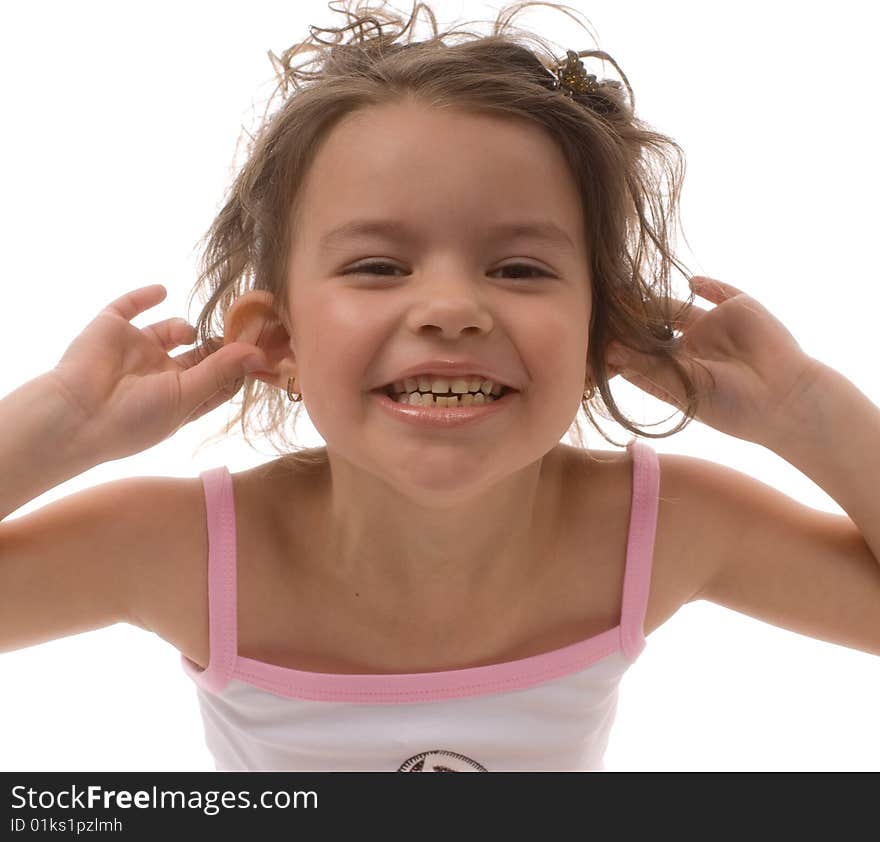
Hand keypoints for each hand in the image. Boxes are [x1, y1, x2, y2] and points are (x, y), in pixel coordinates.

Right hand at [47, 284, 267, 461]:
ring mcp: (136, 352)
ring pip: (171, 331)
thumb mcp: (186, 396)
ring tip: (194, 331)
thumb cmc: (134, 419)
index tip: (262, 350)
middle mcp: (160, 375)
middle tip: (243, 327)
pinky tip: (163, 291)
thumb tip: (259, 354)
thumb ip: (221, 371)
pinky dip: (145, 296)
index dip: (239, 367)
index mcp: (180, 399)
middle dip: (220, 343)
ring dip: (187, 326)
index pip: (219, 381)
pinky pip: (129, 307)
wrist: (75, 414)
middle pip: (201, 355)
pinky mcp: (112, 330)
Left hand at [606, 276, 823, 446]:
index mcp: (672, 372)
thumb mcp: (685, 388)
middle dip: (628, 318)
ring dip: (652, 299)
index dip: (616, 345)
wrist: (787, 400)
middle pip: (650, 326)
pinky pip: (715, 290)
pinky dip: (703, 284)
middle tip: (601, 304)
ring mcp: (711, 327)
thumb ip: (648, 368)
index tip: (590, 337)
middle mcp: (688, 349)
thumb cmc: (734, 407)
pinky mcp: (736, 309)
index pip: (636, 354)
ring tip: (628, 289)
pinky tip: (689, 282)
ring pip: (674, 307)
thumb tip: (608, 353)